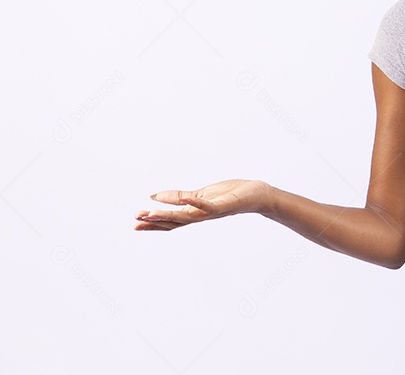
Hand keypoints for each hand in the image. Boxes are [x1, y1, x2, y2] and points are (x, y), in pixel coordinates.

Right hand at [134, 179, 270, 230]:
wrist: (256, 195)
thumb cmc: (230, 195)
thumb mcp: (201, 194)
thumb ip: (180, 197)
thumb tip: (155, 196)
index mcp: (195, 213)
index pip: (171, 221)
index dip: (153, 223)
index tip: (135, 223)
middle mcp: (201, 216)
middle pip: (175, 222)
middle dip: (155, 222)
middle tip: (136, 220)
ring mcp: (212, 212)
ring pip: (188, 216)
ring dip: (169, 215)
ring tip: (151, 212)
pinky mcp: (224, 205)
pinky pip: (209, 206)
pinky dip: (197, 202)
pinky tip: (186, 198)